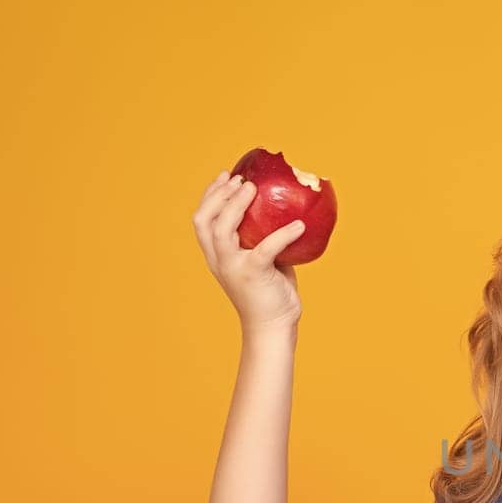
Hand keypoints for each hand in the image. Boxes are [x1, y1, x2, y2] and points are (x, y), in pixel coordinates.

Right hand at [192, 171, 306, 330]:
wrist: (272, 326)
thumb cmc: (270, 292)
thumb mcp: (261, 261)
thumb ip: (263, 239)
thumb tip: (285, 212)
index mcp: (216, 255)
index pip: (202, 219)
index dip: (210, 194)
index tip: (226, 176)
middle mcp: (219, 260)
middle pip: (205, 220)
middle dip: (219, 195)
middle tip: (241, 180)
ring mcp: (233, 267)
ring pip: (223, 229)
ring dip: (237, 205)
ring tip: (254, 189)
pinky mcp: (253, 275)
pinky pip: (266, 248)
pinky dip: (283, 234)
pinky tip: (299, 225)